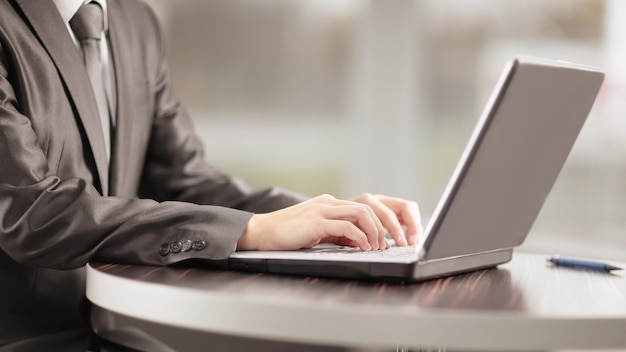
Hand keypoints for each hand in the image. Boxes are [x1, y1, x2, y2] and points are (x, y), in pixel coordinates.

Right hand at [237, 194, 421, 250]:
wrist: (261, 233)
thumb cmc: (287, 236)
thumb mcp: (318, 233)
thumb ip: (339, 234)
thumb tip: (361, 243)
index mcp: (331, 204)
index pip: (365, 206)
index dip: (382, 221)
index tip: (392, 237)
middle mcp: (330, 203)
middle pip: (369, 206)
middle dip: (387, 224)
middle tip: (394, 243)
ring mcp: (323, 210)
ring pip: (362, 213)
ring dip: (376, 231)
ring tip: (380, 247)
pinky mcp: (316, 221)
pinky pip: (347, 226)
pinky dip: (360, 238)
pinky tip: (365, 249)